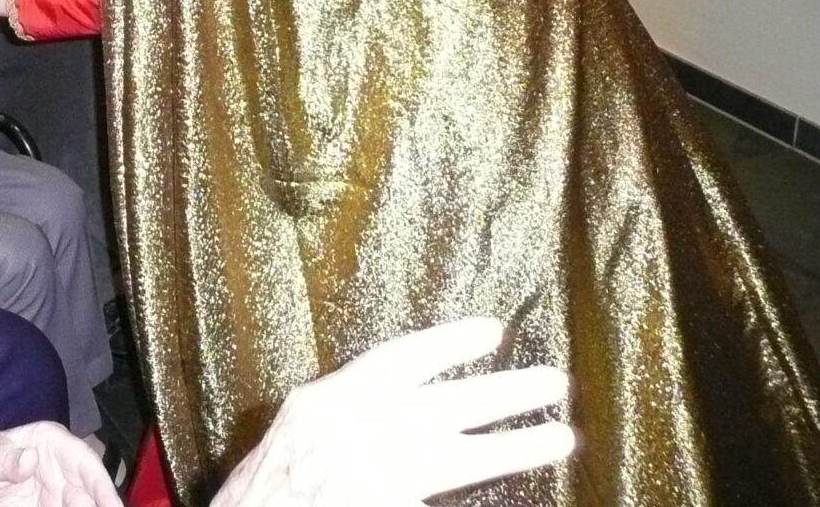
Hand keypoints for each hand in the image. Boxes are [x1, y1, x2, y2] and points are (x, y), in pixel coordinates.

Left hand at [0, 422, 120, 506]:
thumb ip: (5, 459)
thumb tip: (31, 459)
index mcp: (48, 441)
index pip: (82, 458)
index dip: (100, 482)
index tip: (110, 504)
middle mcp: (58, 466)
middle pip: (89, 487)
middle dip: (101, 502)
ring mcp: (55, 492)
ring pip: (81, 503)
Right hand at [209, 317, 574, 506]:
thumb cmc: (258, 498)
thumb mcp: (289, 444)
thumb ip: (336, 423)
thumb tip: (389, 413)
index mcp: (321, 407)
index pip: (396, 361)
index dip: (447, 344)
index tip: (492, 331)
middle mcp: (349, 433)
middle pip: (443, 404)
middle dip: (501, 392)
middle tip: (554, 381)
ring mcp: (371, 477)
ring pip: (459, 455)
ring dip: (513, 445)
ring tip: (561, 435)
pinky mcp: (385, 506)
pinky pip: (436, 503)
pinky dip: (482, 482)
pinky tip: (518, 494)